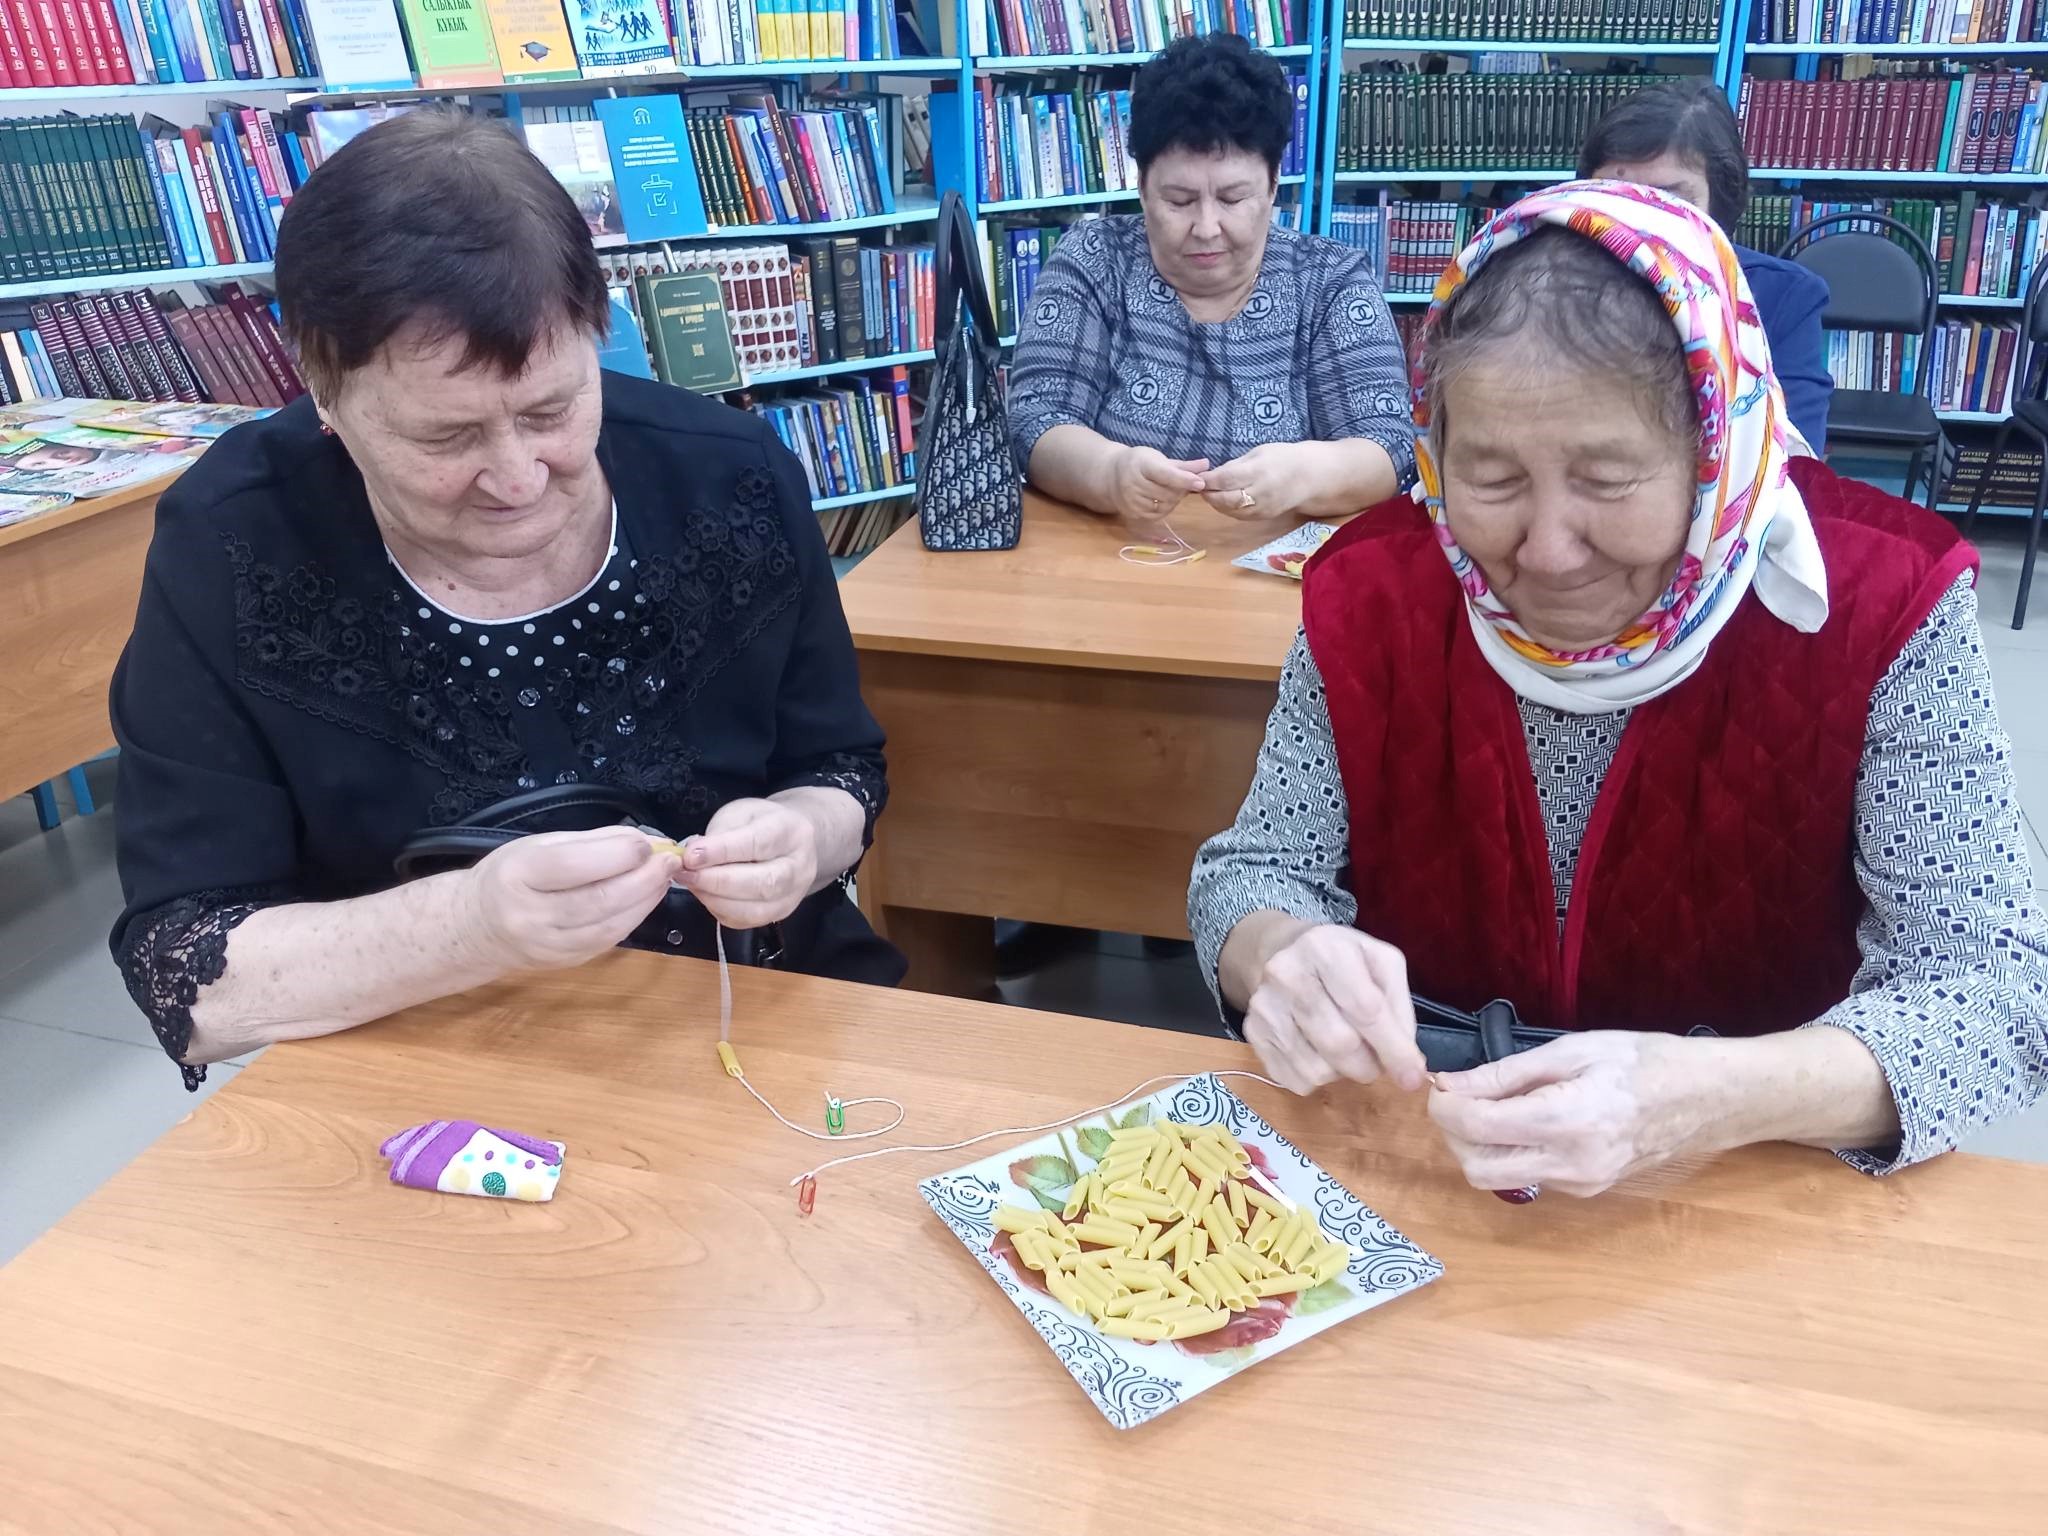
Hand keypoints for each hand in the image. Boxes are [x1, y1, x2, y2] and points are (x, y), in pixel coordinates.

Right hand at [467, 826, 679, 970]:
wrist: (479, 927)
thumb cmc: (512, 875)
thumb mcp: (540, 844)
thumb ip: (593, 841)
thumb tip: (644, 841)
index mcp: (519, 876)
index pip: (574, 865)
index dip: (618, 854)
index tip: (648, 843)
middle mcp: (531, 916)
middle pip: (600, 899)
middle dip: (644, 878)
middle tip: (671, 860)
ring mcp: (549, 945)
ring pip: (611, 924)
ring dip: (647, 899)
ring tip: (664, 877)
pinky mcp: (567, 962)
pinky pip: (610, 939)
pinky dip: (635, 916)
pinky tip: (646, 898)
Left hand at [676, 797, 818, 928]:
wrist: (792, 842)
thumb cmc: (760, 823)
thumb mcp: (740, 813)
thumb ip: (719, 834)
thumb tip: (692, 858)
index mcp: (792, 832)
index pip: (758, 844)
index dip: (722, 851)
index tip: (690, 856)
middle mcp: (799, 867)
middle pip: (762, 883)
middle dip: (717, 881)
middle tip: (685, 873)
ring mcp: (792, 896)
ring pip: (754, 909)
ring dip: (715, 899)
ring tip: (691, 883)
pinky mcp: (779, 914)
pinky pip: (746, 921)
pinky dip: (719, 909)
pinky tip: (705, 894)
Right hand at [1109, 444, 1208, 523]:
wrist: (1111, 476)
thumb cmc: (1139, 464)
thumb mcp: (1158, 458)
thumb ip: (1183, 465)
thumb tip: (1206, 464)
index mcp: (1140, 465)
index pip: (1165, 474)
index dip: (1184, 479)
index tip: (1200, 483)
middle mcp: (1133, 484)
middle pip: (1168, 493)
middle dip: (1181, 489)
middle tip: (1183, 482)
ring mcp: (1132, 501)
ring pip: (1165, 505)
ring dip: (1174, 499)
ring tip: (1169, 489)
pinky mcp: (1133, 514)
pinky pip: (1159, 514)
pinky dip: (1166, 507)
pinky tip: (1162, 498)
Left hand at [1199, 442, 1306, 520]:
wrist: (1310, 477)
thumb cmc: (1283, 458)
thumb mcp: (1259, 452)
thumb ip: (1235, 465)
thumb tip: (1212, 474)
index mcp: (1259, 471)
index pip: (1226, 479)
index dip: (1208, 480)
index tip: (1197, 476)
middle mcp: (1261, 493)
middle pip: (1226, 498)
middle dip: (1209, 494)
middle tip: (1198, 487)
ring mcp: (1263, 508)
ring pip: (1231, 510)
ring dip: (1216, 503)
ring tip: (1208, 493)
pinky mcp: (1264, 517)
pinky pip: (1240, 516)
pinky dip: (1227, 509)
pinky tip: (1222, 501)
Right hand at [1242, 925, 1427, 1094]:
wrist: (1284, 950)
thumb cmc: (1342, 959)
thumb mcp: (1381, 964)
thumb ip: (1400, 1009)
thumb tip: (1408, 1064)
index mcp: (1326, 949)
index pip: (1366, 1010)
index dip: (1394, 1049)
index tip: (1412, 1077)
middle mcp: (1288, 974)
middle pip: (1340, 1044)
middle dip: (1368, 1065)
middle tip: (1376, 1061)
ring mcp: (1264, 1006)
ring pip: (1316, 1069)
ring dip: (1343, 1073)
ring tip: (1346, 1051)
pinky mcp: (1253, 1033)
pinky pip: (1294, 1079)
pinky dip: (1318, 1078)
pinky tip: (1319, 1053)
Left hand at [1427, 1032, 1707, 1198]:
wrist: (1705, 1098)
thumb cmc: (1643, 1062)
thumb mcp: (1571, 1051)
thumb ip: (1505, 1073)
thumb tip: (1452, 1084)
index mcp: (1567, 1122)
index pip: (1477, 1129)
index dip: (1444, 1107)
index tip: (1440, 1084)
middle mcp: (1570, 1165)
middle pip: (1477, 1168)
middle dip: (1454, 1133)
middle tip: (1461, 1096)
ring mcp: (1580, 1184)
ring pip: (1498, 1179)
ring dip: (1478, 1146)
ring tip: (1492, 1104)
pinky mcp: (1586, 1189)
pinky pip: (1527, 1177)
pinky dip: (1510, 1152)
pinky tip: (1523, 1120)